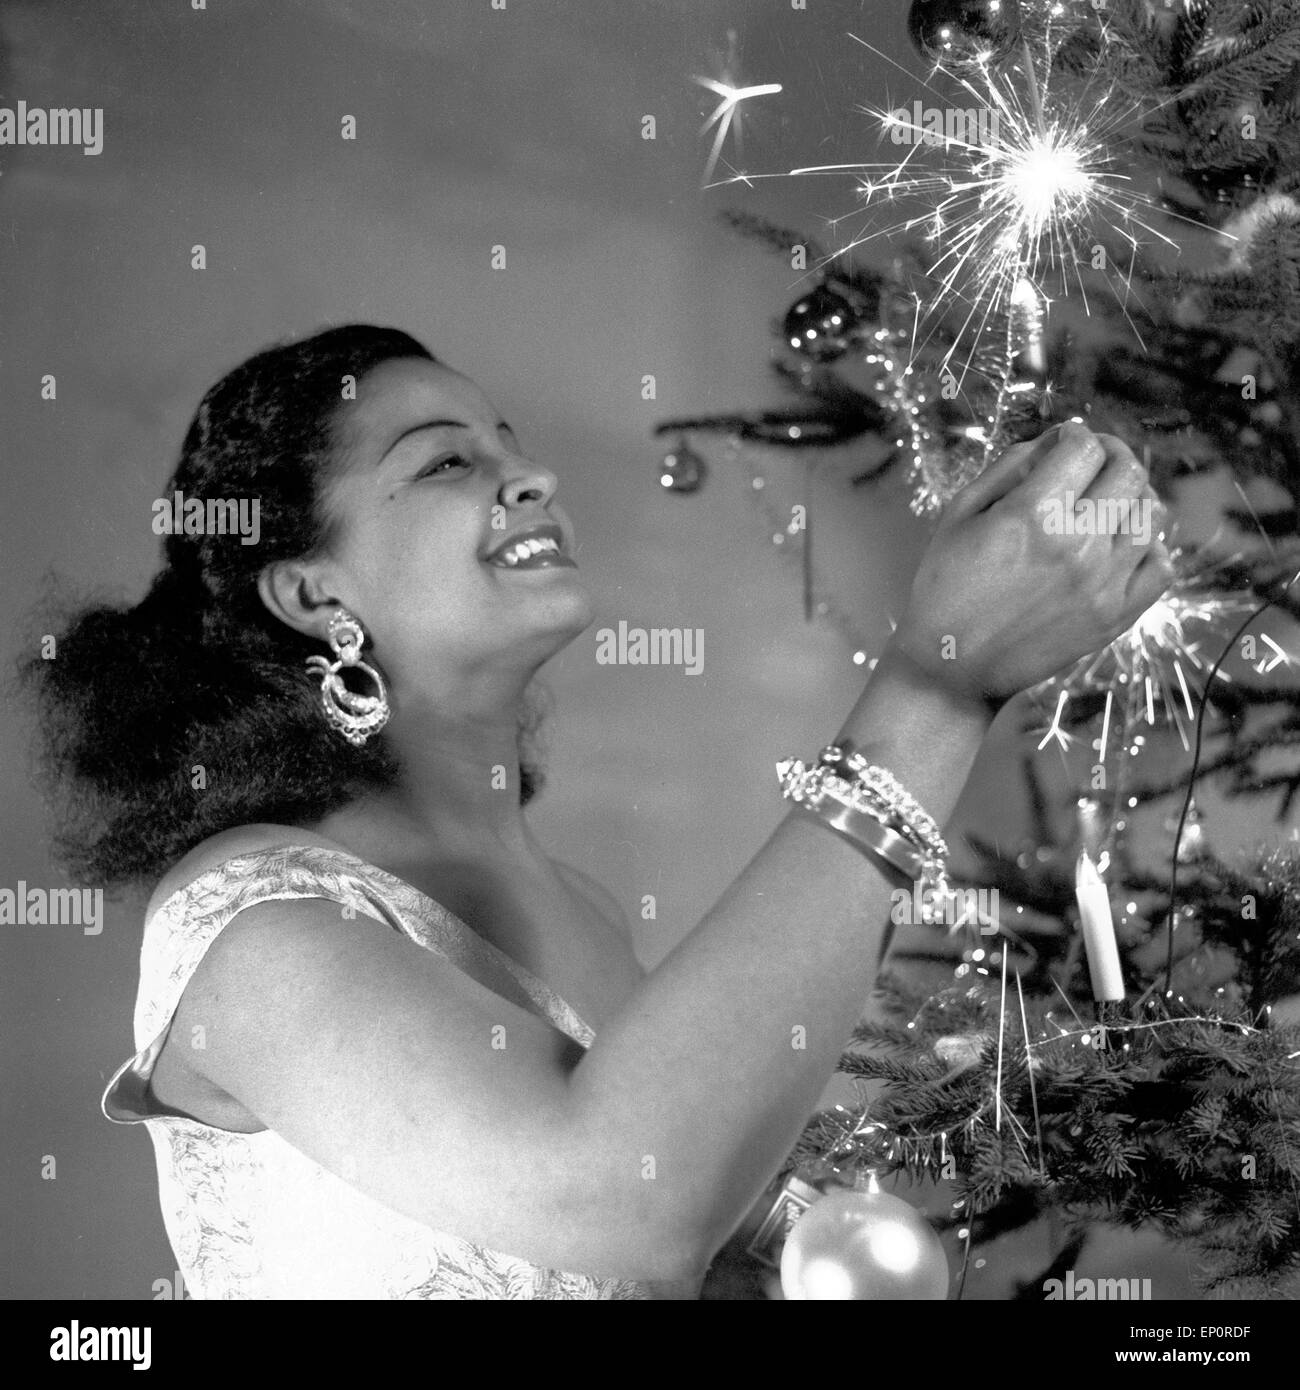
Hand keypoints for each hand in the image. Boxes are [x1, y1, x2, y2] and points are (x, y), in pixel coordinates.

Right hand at [889, 423, 1172, 705]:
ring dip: (1131, 497)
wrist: (953, 668)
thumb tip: (1055, 441)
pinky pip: (1161, 566)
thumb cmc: (945, 587)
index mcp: (1034, 514)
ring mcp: (1104, 583)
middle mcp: (1078, 544)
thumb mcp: (959, 514)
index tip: (1065, 441)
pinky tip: (1119, 546)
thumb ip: (1009, 467)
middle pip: (1128, 471)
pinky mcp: (1116, 616)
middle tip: (1092, 461)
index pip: (1085, 447)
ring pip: (1150, 514)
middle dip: (1111, 454)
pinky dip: (1147, 547)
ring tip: (1106, 503)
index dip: (1075, 434)